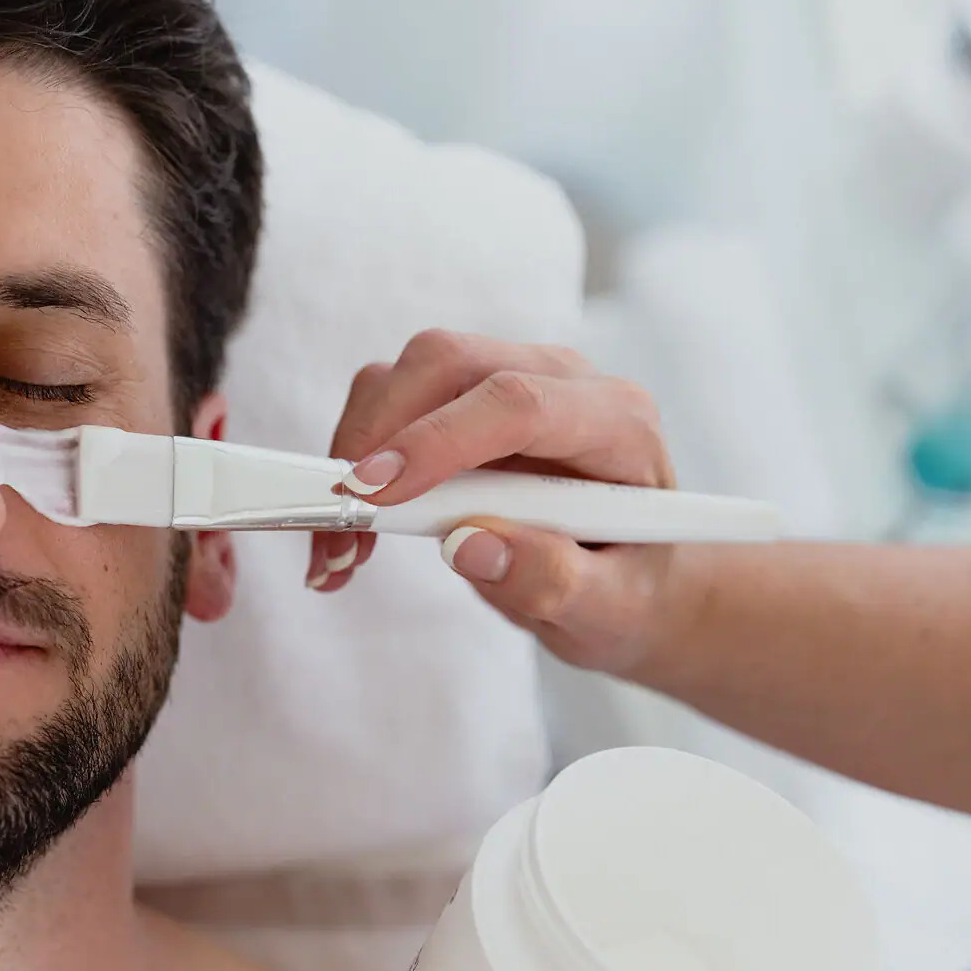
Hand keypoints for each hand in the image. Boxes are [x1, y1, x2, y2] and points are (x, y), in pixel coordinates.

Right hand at [309, 330, 684, 675]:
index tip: (375, 494)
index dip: (438, 440)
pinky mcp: (464, 397)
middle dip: (376, 438)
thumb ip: (552, 581)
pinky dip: (355, 461)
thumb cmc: (627, 587)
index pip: (517, 402)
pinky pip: (391, 404)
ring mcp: (508, 378)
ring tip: (342, 547)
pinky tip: (352, 531)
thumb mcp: (609, 608)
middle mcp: (560, 380)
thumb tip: (466, 544)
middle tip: (341, 530)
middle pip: (447, 363)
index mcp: (614, 422)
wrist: (628, 576)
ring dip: (355, 454)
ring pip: (405, 376)